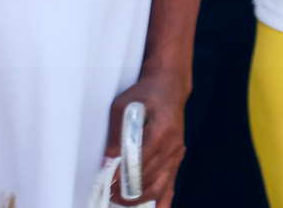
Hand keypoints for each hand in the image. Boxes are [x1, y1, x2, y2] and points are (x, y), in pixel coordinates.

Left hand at [106, 68, 187, 206]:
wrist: (169, 86)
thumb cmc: (145, 94)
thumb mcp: (122, 107)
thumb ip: (115, 135)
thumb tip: (108, 161)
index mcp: (160, 132)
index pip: (137, 164)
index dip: (119, 177)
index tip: (106, 182)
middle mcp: (171, 146)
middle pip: (146, 179)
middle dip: (125, 190)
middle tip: (108, 192)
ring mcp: (176, 154)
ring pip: (157, 188)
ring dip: (137, 197)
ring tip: (120, 199)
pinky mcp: (177, 158)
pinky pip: (170, 186)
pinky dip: (161, 202)